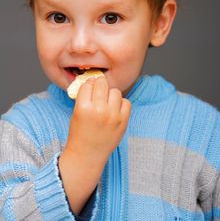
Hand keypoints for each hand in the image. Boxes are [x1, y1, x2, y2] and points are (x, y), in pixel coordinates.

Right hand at [58, 76, 130, 213]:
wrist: (87, 155)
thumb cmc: (79, 133)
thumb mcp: (76, 113)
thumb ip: (85, 97)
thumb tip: (94, 80)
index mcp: (83, 107)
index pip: (88, 84)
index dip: (88, 85)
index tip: (89, 88)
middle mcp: (99, 110)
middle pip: (102, 84)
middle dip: (99, 85)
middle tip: (98, 91)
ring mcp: (113, 116)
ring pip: (115, 91)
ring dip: (110, 94)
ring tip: (106, 103)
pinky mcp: (123, 122)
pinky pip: (126, 102)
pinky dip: (121, 104)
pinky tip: (114, 110)